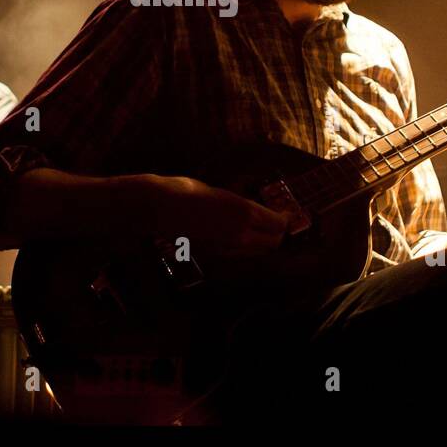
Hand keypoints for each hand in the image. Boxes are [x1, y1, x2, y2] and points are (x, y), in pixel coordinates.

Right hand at [135, 174, 296, 257]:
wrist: (160, 207)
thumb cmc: (188, 190)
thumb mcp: (221, 192)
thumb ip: (241, 205)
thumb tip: (255, 211)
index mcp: (244, 213)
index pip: (279, 224)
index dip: (285, 220)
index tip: (286, 214)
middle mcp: (240, 235)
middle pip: (273, 243)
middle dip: (277, 234)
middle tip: (276, 223)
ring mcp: (227, 249)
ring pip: (257, 252)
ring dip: (262, 243)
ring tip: (260, 230)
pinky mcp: (214, 256)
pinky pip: (240, 255)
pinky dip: (246, 248)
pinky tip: (238, 236)